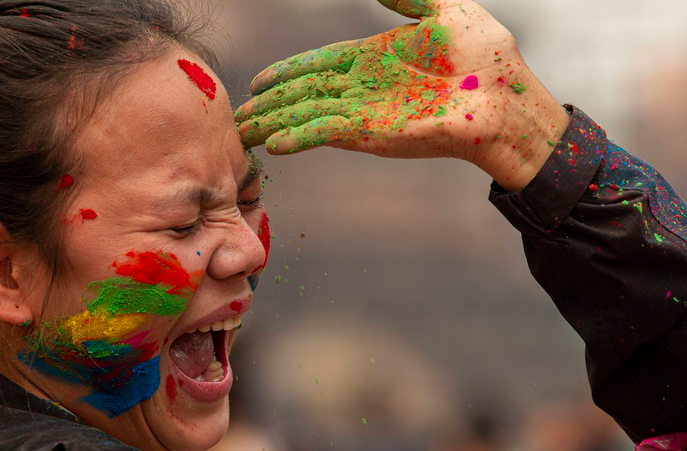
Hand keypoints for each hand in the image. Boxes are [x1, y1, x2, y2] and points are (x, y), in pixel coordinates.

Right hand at [234, 0, 569, 189]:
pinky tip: (274, 144)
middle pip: (301, 94)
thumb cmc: (486, 57)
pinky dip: (299, 138)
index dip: (285, 73)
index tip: (257, 82)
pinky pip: (325, 133)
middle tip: (236, 117)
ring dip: (272, 123)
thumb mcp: (445, 9)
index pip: (317, 65)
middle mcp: (362, 88)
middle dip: (267, 104)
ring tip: (242, 133)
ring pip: (305, 115)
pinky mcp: (372, 134)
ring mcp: (364, 113)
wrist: (507, 101)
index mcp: (373, 59)